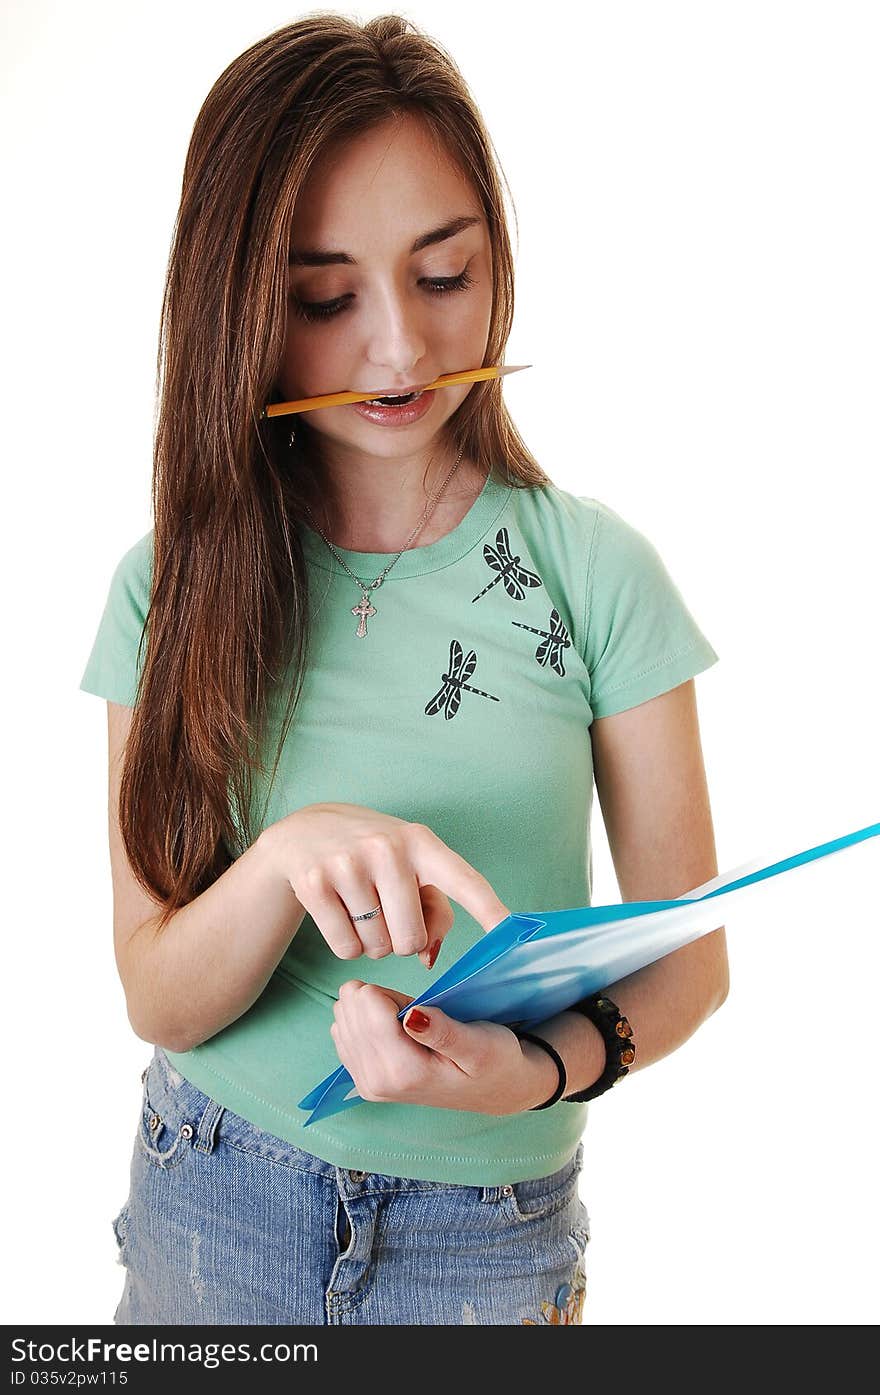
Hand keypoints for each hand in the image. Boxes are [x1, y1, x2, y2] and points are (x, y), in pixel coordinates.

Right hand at [261, 802, 509, 969]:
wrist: (306, 832)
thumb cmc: (376, 857)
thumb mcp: (411, 866)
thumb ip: (435, 912)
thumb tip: (428, 957)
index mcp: (423, 843)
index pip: (465, 882)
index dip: (492, 911)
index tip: (515, 934)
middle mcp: (387, 848)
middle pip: (411, 940)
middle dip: (402, 940)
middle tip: (388, 915)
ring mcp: (348, 863)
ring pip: (377, 947)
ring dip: (373, 943)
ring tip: (362, 909)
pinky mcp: (314, 882)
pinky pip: (346, 949)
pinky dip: (346, 946)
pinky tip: (340, 915)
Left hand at [330, 982, 559, 1114]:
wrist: (494, 1090)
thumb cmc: (493, 1061)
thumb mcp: (479, 1044)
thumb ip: (442, 1031)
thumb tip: (410, 1015)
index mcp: (403, 1073)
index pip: (368, 1007)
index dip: (390, 993)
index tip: (416, 1006)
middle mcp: (377, 1083)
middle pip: (350, 1011)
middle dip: (379, 1000)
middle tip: (414, 1015)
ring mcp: (367, 1085)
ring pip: (342, 1019)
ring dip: (371, 1010)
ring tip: (406, 1024)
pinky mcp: (363, 1081)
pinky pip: (342, 1033)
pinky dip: (364, 1021)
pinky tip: (392, 1031)